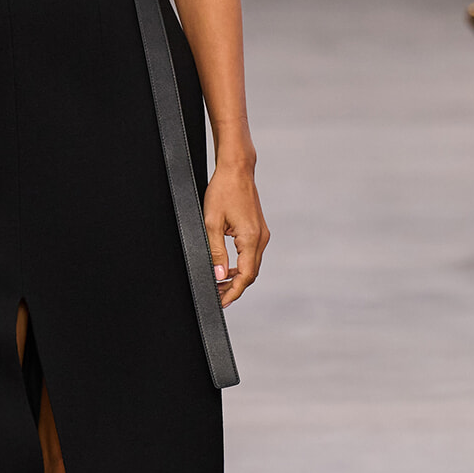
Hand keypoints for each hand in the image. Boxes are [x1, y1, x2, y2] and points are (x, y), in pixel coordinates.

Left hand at [203, 159, 269, 307]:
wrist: (237, 170)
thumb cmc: (223, 191)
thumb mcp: (211, 223)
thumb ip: (215, 252)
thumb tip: (218, 276)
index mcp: (251, 238)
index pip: (245, 276)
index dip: (232, 292)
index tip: (220, 302)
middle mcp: (261, 239)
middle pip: (250, 274)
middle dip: (234, 288)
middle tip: (216, 297)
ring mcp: (262, 234)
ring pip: (251, 265)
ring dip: (237, 277)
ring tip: (219, 285)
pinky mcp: (258, 230)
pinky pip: (251, 255)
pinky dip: (240, 265)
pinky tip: (227, 268)